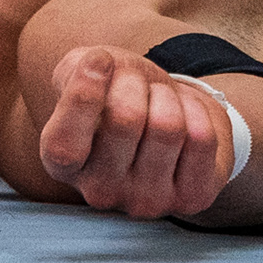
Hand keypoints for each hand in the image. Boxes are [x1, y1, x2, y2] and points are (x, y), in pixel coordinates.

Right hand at [36, 44, 236, 218]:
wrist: (167, 118)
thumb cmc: (118, 95)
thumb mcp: (85, 77)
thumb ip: (78, 69)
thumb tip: (97, 64)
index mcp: (61, 166)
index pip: (63, 145)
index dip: (83, 95)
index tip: (100, 60)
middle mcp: (100, 193)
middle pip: (126, 119)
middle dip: (134, 81)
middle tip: (135, 83)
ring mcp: (147, 202)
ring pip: (168, 127)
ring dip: (167, 96)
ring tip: (159, 100)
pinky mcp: (191, 198)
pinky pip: (201, 138)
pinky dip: (197, 111)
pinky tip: (186, 118)